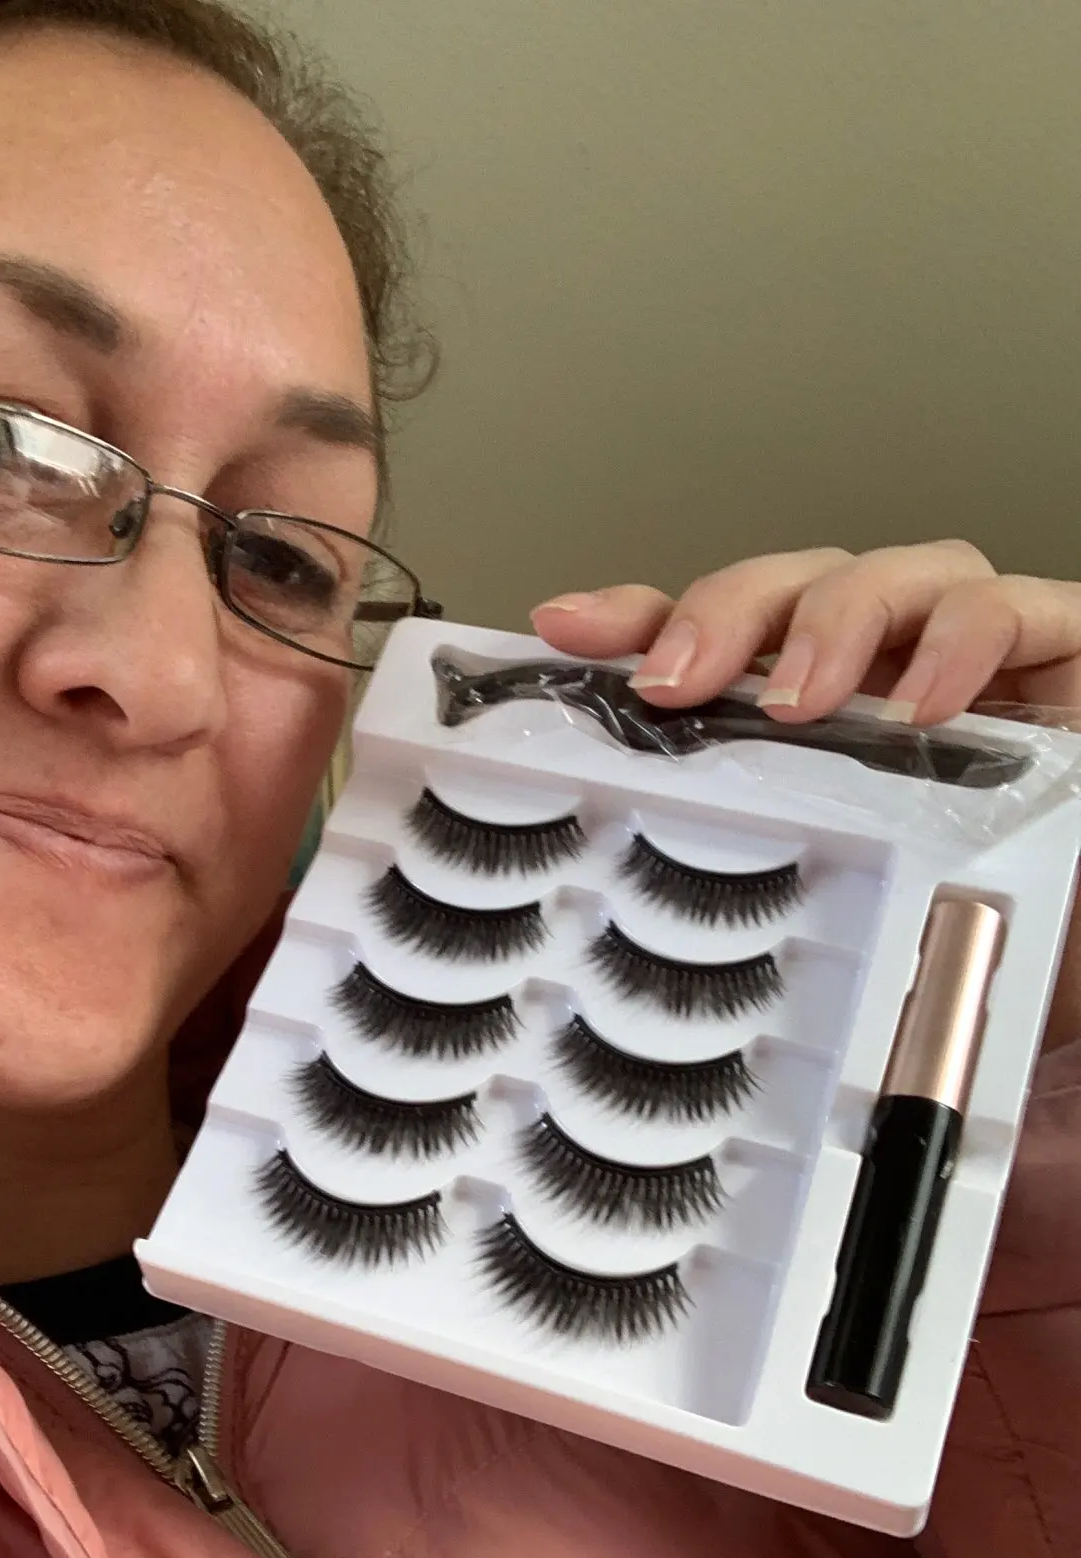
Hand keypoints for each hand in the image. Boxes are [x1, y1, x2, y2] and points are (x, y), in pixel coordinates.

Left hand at [530, 542, 1080, 1045]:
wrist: (1061, 948)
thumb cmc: (949, 912)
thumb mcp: (830, 881)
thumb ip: (745, 842)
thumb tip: (622, 842)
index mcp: (819, 704)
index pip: (718, 635)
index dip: (639, 618)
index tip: (561, 629)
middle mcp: (889, 663)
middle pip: (796, 586)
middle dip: (726, 616)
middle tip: (679, 683)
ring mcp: (970, 649)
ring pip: (896, 574)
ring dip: (833, 623)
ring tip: (794, 704)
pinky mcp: (1059, 648)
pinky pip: (1011, 610)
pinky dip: (963, 641)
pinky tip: (922, 706)